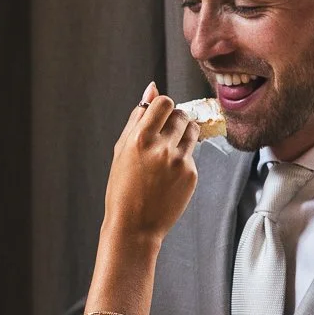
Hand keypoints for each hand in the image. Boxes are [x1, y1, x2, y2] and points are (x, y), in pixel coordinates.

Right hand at [103, 86, 198, 243]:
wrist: (134, 225)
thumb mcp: (121, 149)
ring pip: (192, 130)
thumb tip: (152, 88)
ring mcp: (179, 161)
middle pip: (181, 114)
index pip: (164, 102)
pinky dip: (183, 159)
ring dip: (183, 134)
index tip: (158, 117)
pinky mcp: (191, 175)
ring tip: (168, 151)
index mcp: (140, 138)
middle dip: (174, 120)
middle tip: (163, 136)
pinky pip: (192, 154)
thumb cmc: (122, 187)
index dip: (162, 107)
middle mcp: (161, 147)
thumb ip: (137, 117)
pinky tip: (168, 175)